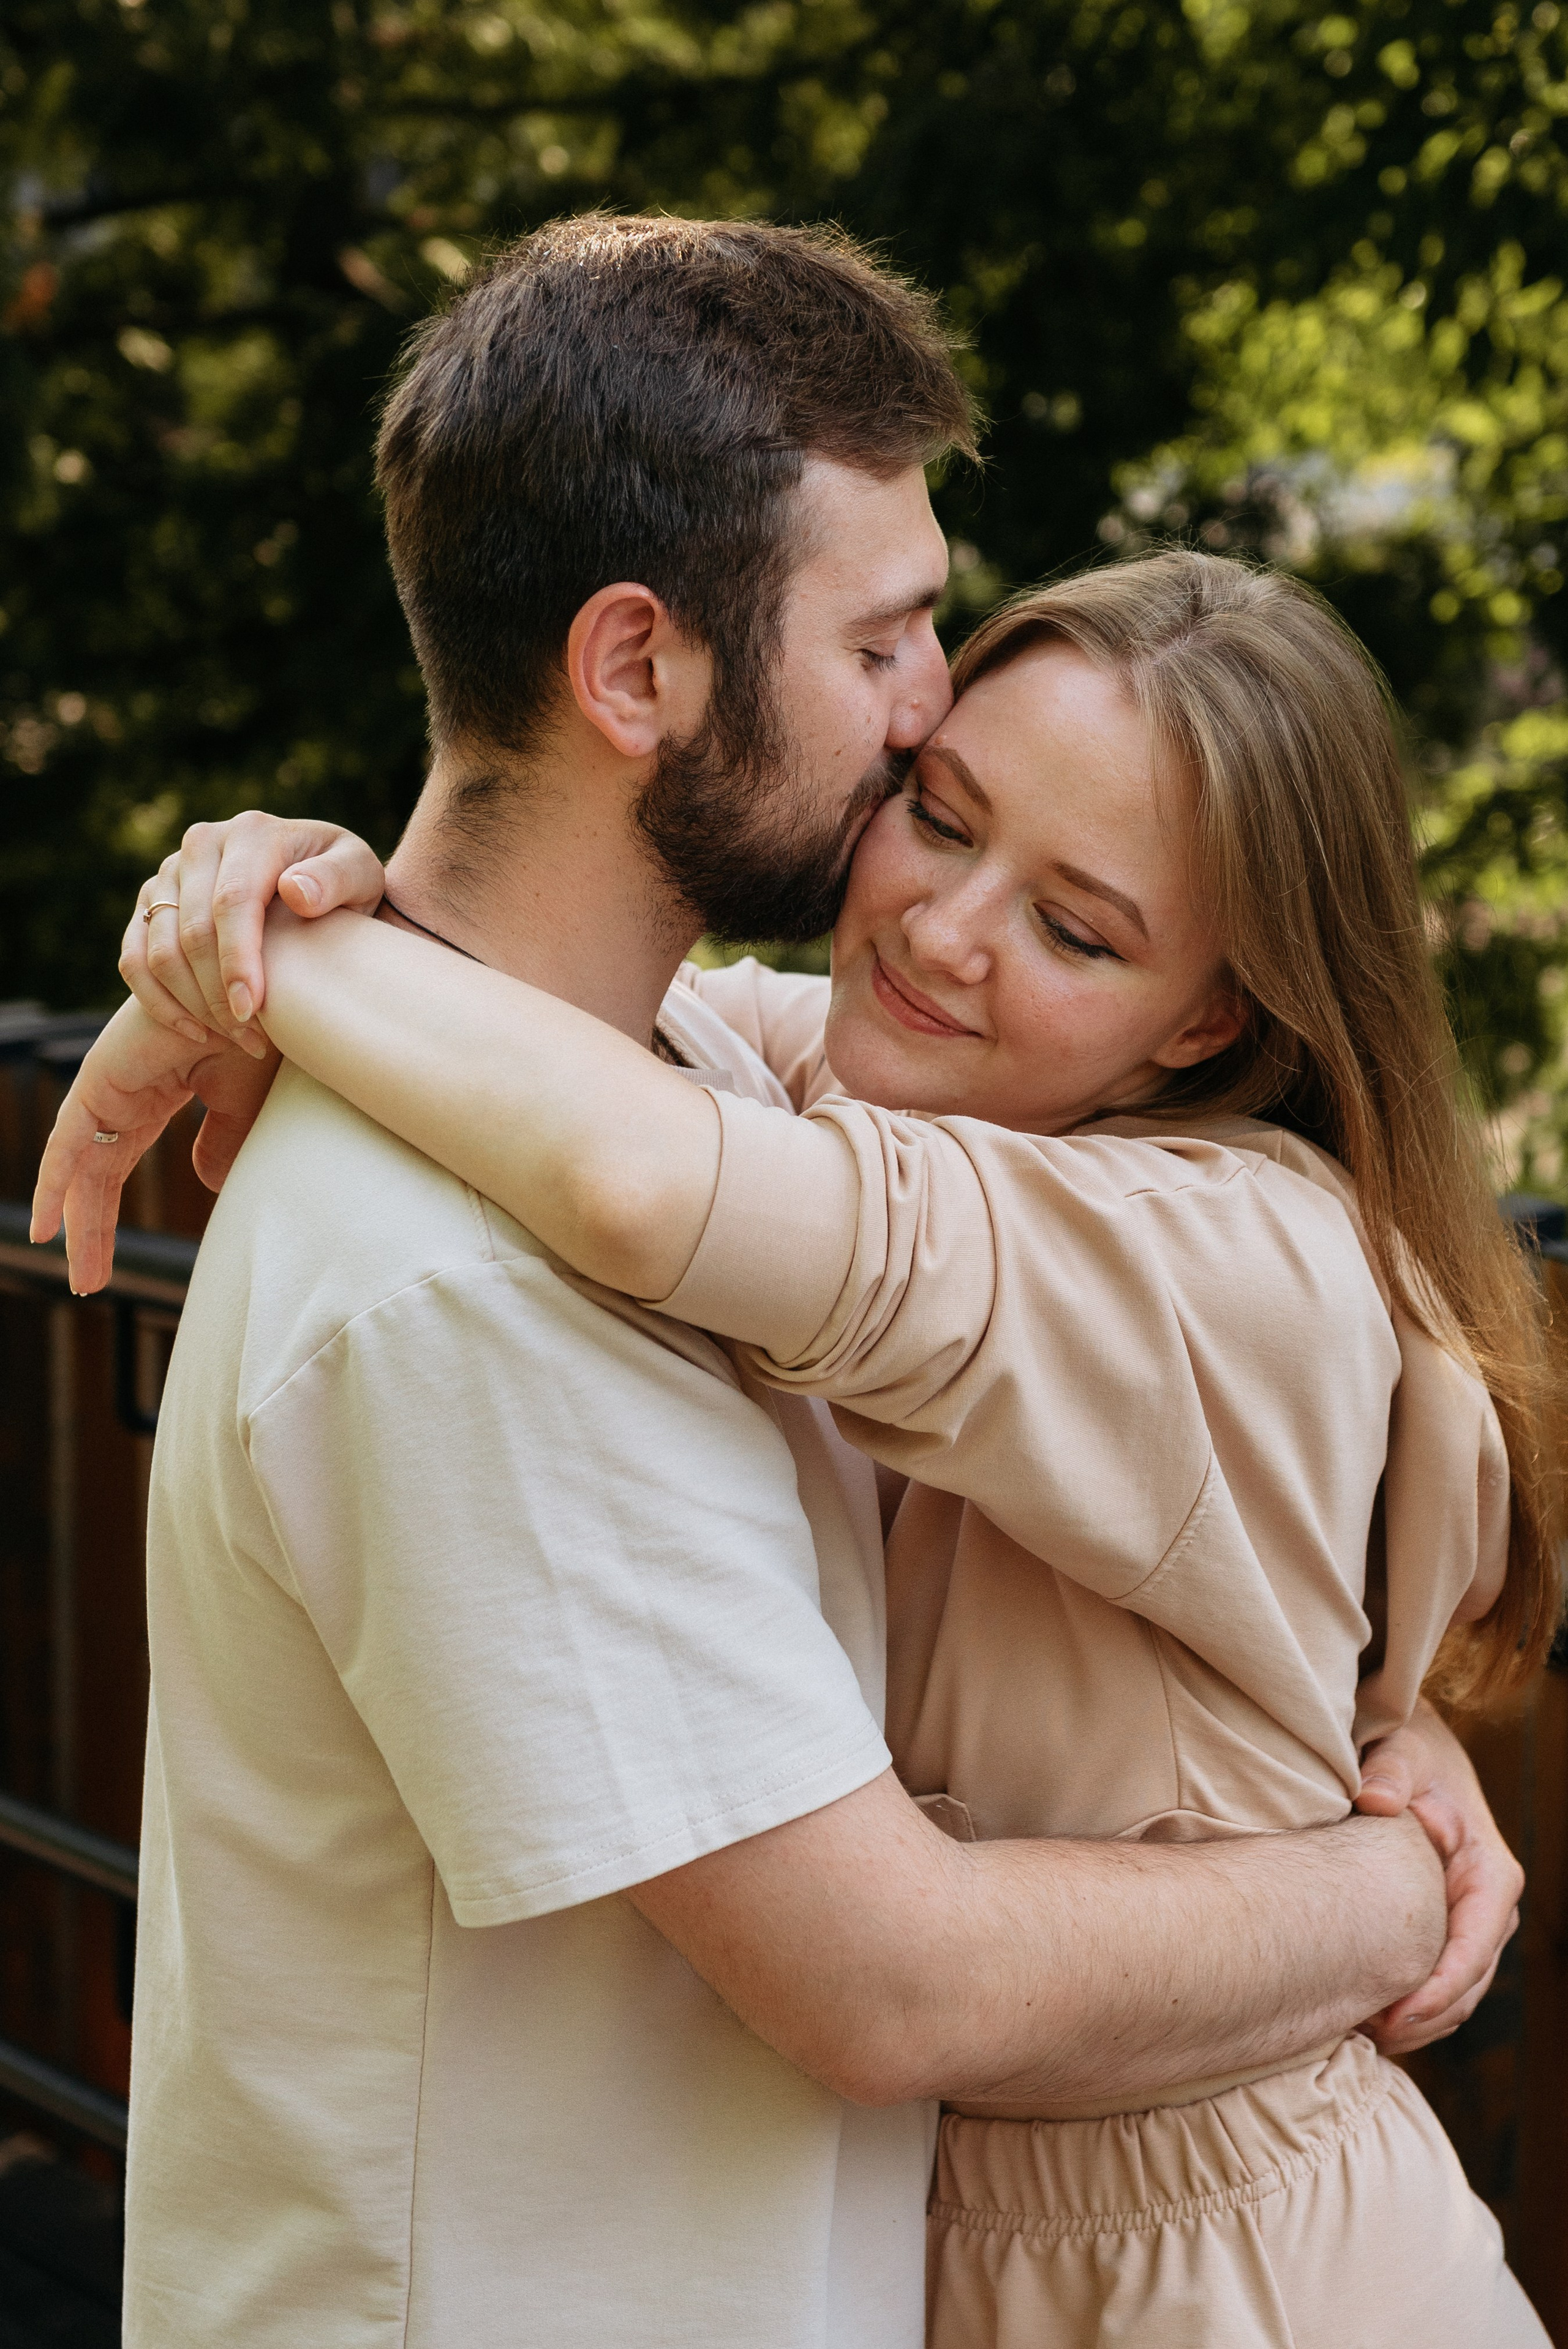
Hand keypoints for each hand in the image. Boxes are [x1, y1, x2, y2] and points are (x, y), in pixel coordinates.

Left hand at [30, 1000, 278, 1291]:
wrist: (260, 992)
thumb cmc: (263, 1035)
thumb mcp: (245, 1105)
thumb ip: (223, 1144)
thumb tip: (209, 1187)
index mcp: (153, 1096)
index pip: (115, 1168)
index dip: (104, 1218)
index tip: (100, 1266)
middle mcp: (123, 1093)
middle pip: (94, 1175)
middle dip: (89, 1229)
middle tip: (88, 1282)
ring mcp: (108, 1085)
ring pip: (77, 1165)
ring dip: (73, 1218)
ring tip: (75, 1271)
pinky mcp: (101, 1080)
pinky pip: (68, 1141)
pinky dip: (54, 1183)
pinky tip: (46, 1227)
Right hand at [122, 812, 384, 1051]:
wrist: (312, 885)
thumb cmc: (342, 885)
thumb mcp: (359, 874)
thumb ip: (336, 879)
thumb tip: (295, 891)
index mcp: (252, 833)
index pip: (233, 902)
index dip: (237, 959)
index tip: (252, 1008)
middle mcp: (202, 844)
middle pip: (193, 929)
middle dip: (218, 992)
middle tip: (252, 1039)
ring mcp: (170, 872)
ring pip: (159, 949)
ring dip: (192, 1004)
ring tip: (235, 1039)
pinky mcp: (151, 902)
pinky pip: (134, 959)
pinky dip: (159, 1001)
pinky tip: (198, 1033)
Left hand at [1355, 1697, 1523, 2053]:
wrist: (1412, 1750)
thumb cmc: (1408, 1751)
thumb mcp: (1402, 1751)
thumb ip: (1390, 1771)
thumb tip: (1378, 1800)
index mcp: (1490, 1872)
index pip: (1474, 1947)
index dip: (1439, 1989)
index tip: (1396, 2017)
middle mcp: (1490, 1904)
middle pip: (1469, 1981)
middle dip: (1425, 2017)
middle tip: (1368, 2037)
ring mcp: (1472, 1919)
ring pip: (1458, 1990)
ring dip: (1419, 2021)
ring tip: (1363, 2036)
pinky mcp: (1449, 1926)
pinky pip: (1440, 1978)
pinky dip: (1413, 2004)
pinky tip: (1368, 2016)